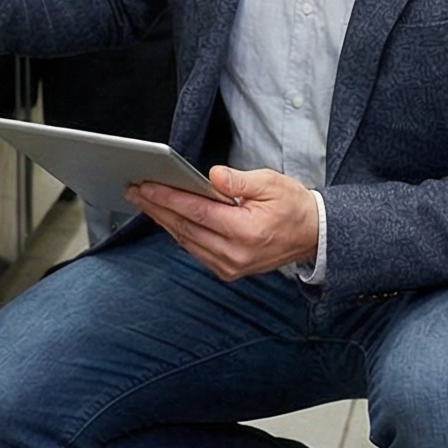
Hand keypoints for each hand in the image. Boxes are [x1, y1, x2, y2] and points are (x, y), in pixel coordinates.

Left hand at [128, 165, 320, 280]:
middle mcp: (235, 254)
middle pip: (185, 228)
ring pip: (186, 241)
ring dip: (163, 220)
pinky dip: (179, 233)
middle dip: (157, 207)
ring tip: (145, 201)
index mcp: (246, 231)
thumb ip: (239, 181)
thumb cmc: (293, 206)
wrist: (313, 235)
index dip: (168, 197)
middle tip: (135, 190)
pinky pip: (195, 250)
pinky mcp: (229, 271)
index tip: (146, 185)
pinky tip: (167, 218)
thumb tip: (211, 176)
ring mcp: (231, 266)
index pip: (196, 212)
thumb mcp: (271, 183)